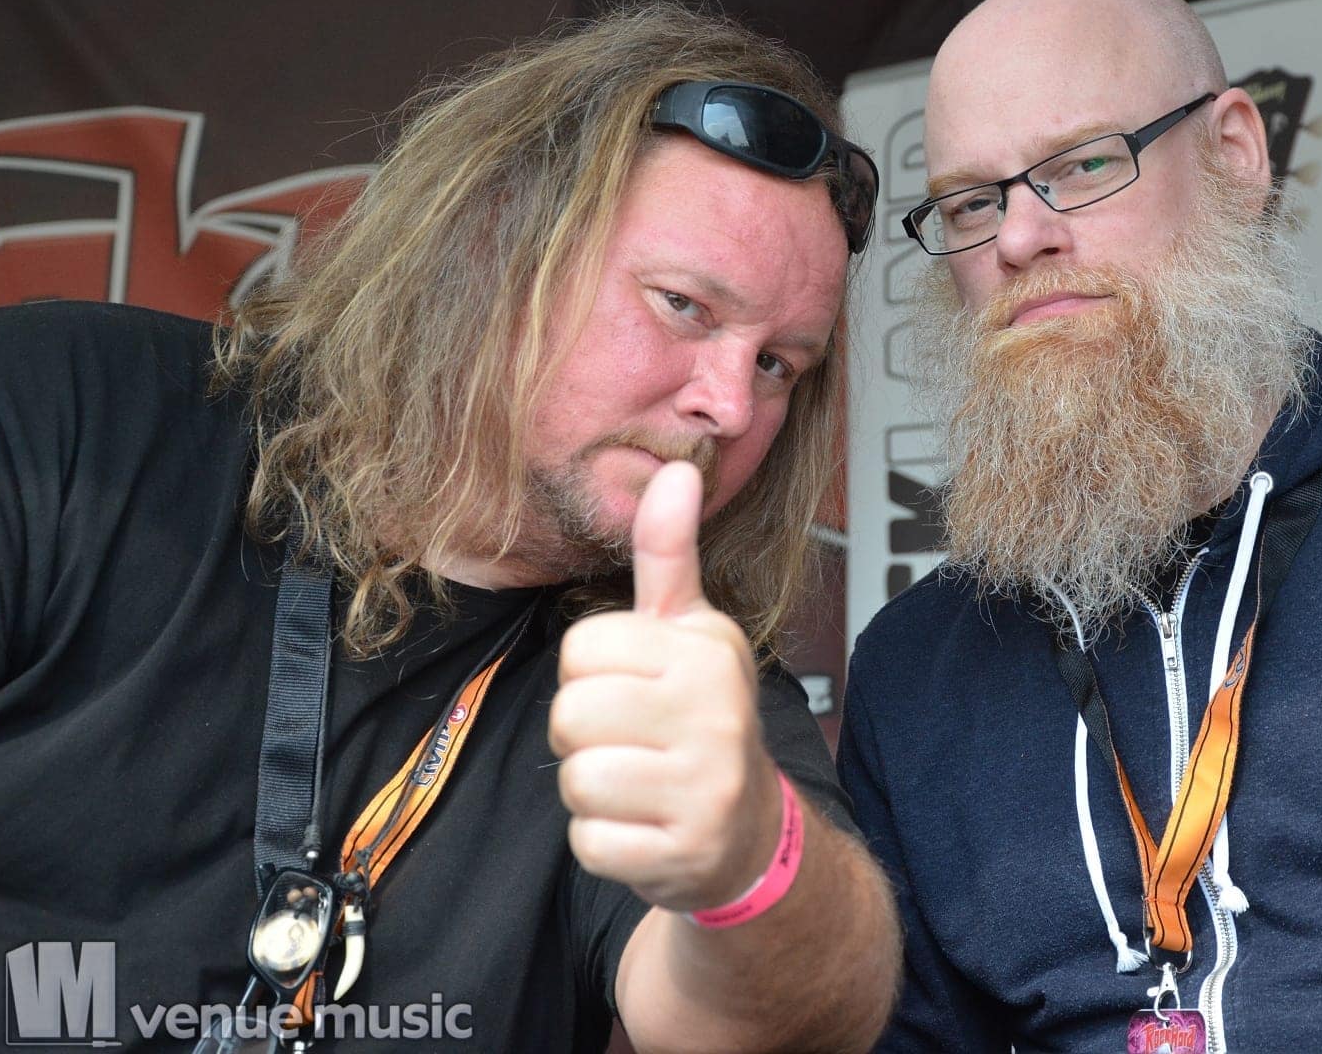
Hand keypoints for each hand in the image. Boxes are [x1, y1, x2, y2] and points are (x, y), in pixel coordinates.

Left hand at [548, 460, 783, 911]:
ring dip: (593, 790)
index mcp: (707, 650)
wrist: (750, 833)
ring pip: (577, 779)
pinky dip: (604, 841)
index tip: (636, 689)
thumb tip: (675, 469)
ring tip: (639, 784)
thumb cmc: (703, 718)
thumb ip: (669, 554)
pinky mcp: (683, 852)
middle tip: (635, 742)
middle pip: (571, 714)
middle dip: (587, 735)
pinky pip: (589, 842)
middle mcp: (716, 713)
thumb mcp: (692, 632)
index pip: (581, 650)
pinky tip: (645, 826)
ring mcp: (704, 786)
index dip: (593, 674)